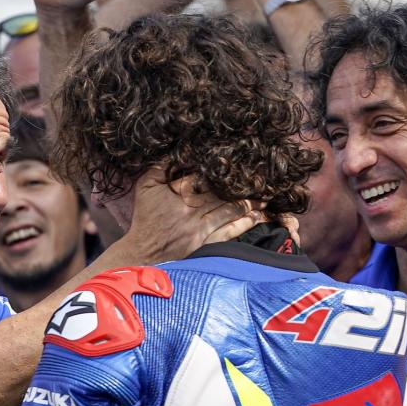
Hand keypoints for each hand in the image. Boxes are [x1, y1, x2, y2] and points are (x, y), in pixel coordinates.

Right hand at [119, 169, 262, 262]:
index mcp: (179, 192)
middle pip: (223, 193)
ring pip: (229, 211)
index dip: (222, 168)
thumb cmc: (145, 218)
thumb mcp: (145, 187)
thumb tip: (178, 152)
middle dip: (243, 186)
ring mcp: (200, 227)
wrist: (142, 252)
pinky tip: (256, 218)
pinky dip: (243, 224)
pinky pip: (228, 232)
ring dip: (248, 204)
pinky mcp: (205, 243)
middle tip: (262, 179)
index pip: (205, 175)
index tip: (239, 160)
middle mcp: (192, 208)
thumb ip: (160, 168)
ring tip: (264, 198)